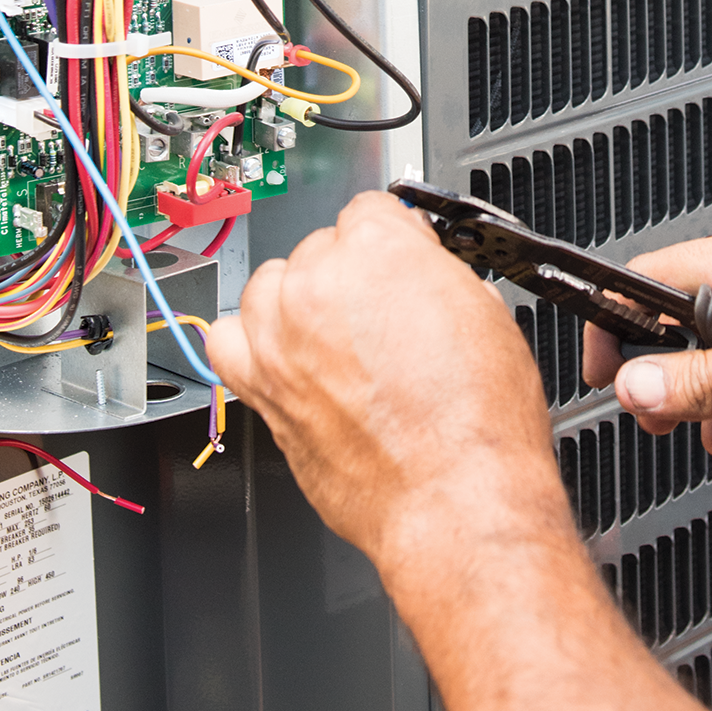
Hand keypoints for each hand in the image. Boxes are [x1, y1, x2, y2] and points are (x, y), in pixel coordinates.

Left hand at [210, 191, 565, 575]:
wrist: (455, 500)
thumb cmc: (478, 424)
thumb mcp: (486, 315)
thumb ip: (437, 278)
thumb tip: (420, 276)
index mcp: (379, 248)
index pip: (371, 211)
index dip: (393, 240)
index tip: (401, 262)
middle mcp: (319, 283)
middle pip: (320, 248)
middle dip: (351, 278)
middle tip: (384, 320)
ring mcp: (280, 336)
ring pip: (269, 286)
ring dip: (298, 304)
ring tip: (337, 340)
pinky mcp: (258, 388)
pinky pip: (226, 341)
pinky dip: (248, 344)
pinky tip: (282, 357)